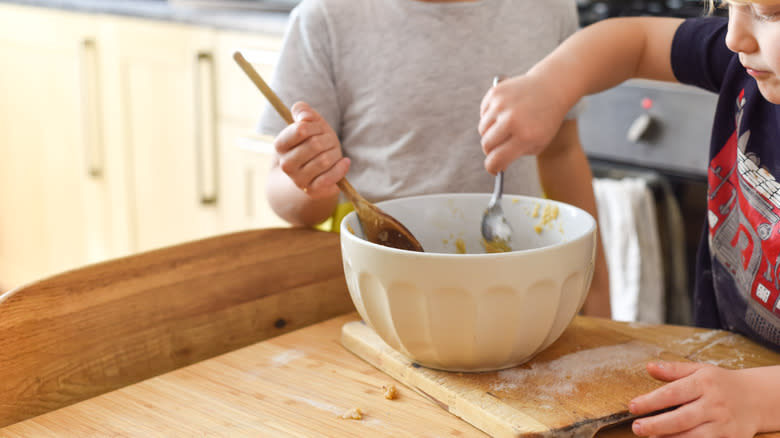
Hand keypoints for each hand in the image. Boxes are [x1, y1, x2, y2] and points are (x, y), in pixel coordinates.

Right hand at [273, 101, 349, 197]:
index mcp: (280, 145)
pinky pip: (329, 178)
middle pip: (315, 144)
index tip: (319, 128)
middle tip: (329, 142)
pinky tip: (344, 162)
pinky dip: (341, 168)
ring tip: (334, 153)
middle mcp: (286, 164)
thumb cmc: (312, 142)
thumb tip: (303, 115)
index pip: (300, 129)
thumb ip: (303, 112)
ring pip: (324, 160)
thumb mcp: (308, 124)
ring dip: (336, 153)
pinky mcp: (312, 190)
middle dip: (328, 140)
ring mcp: (298, 179)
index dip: (315, 125)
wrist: (312, 172)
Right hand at [478, 74, 569, 174]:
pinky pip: (483, 114)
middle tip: (498, 148)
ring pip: (482, 129)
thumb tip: (494, 164)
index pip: (497, 159)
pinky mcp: (496, 92)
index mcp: (526, 136)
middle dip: (491, 150)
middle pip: (487, 145)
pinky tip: (505, 112)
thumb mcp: (538, 142)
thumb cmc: (545, 121)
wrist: (551, 87)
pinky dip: (490, 117)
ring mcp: (502, 104)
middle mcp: (512, 119)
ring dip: (490, 132)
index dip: (493, 167)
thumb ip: (515, 154)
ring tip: (505, 126)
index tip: (493, 169)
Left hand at [629, 362, 762, 436]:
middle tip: (637, 428)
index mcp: (704, 383)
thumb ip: (673, 370)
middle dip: (656, 425)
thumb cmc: (721, 383)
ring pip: (693, 436)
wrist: (757, 398)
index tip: (633, 406)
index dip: (650, 401)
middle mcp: (714, 404)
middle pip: (681, 418)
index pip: (672, 393)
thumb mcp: (699, 370)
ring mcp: (723, 423)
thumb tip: (649, 367)